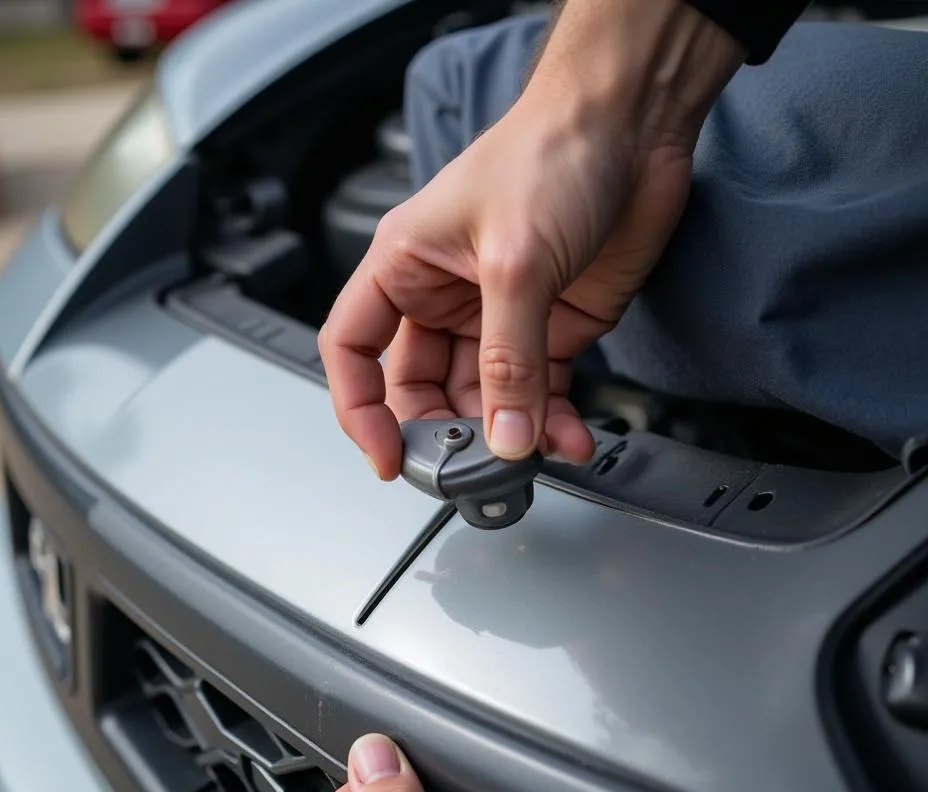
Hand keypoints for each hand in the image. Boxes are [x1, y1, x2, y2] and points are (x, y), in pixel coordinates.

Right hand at [319, 0, 743, 477]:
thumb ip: (509, 359)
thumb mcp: (515, 260)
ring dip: (509, 435)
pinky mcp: (551, 328)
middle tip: (470, 468)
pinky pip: (541, 393)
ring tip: (532, 454)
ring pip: (485, 400)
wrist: (636, 124)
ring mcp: (499, 317)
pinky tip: (568, 437)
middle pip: (421, 390)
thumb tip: (504, 435)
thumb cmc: (553, 150)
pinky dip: (553, 422)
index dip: (359, 409)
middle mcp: (444, 297)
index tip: (386, 456)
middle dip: (445, 434)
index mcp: (404, 267)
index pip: (354, 351)